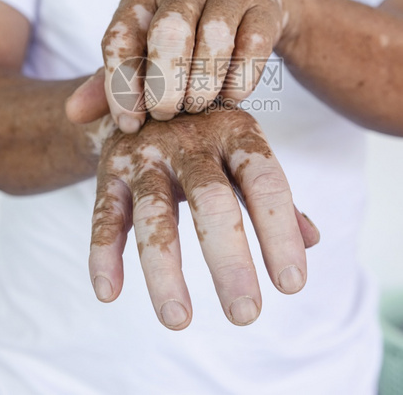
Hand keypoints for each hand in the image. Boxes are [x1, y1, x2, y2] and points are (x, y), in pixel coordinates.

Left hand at [66, 0, 303, 131]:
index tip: (130, 125)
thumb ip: (109, 83)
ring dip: (203, 85)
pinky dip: (238, 81)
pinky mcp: (262, 9)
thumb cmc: (184, 36)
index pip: (122, 37)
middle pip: (169, 32)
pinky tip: (229, 98)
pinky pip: (252, 48)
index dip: (122, 86)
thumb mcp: (143, 53)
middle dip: (165, 83)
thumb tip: (72, 114)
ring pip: (214, 40)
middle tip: (165, 114)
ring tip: (196, 107)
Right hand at [89, 107, 318, 329]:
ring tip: (179, 320)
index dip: (279, 232)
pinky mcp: (110, 171)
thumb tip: (311, 240)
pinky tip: (109, 292)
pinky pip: (105, 215)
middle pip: (211, 201)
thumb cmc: (208, 136)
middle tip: (246, 314)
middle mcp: (189, 141)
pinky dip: (104, 253)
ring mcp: (146, 156)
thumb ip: (273, 193)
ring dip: (163, 270)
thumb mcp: (243, 150)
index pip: (265, 182)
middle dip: (228, 260)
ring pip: (153, 215)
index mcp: (234, 132)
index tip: (291, 285)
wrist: (145, 94)